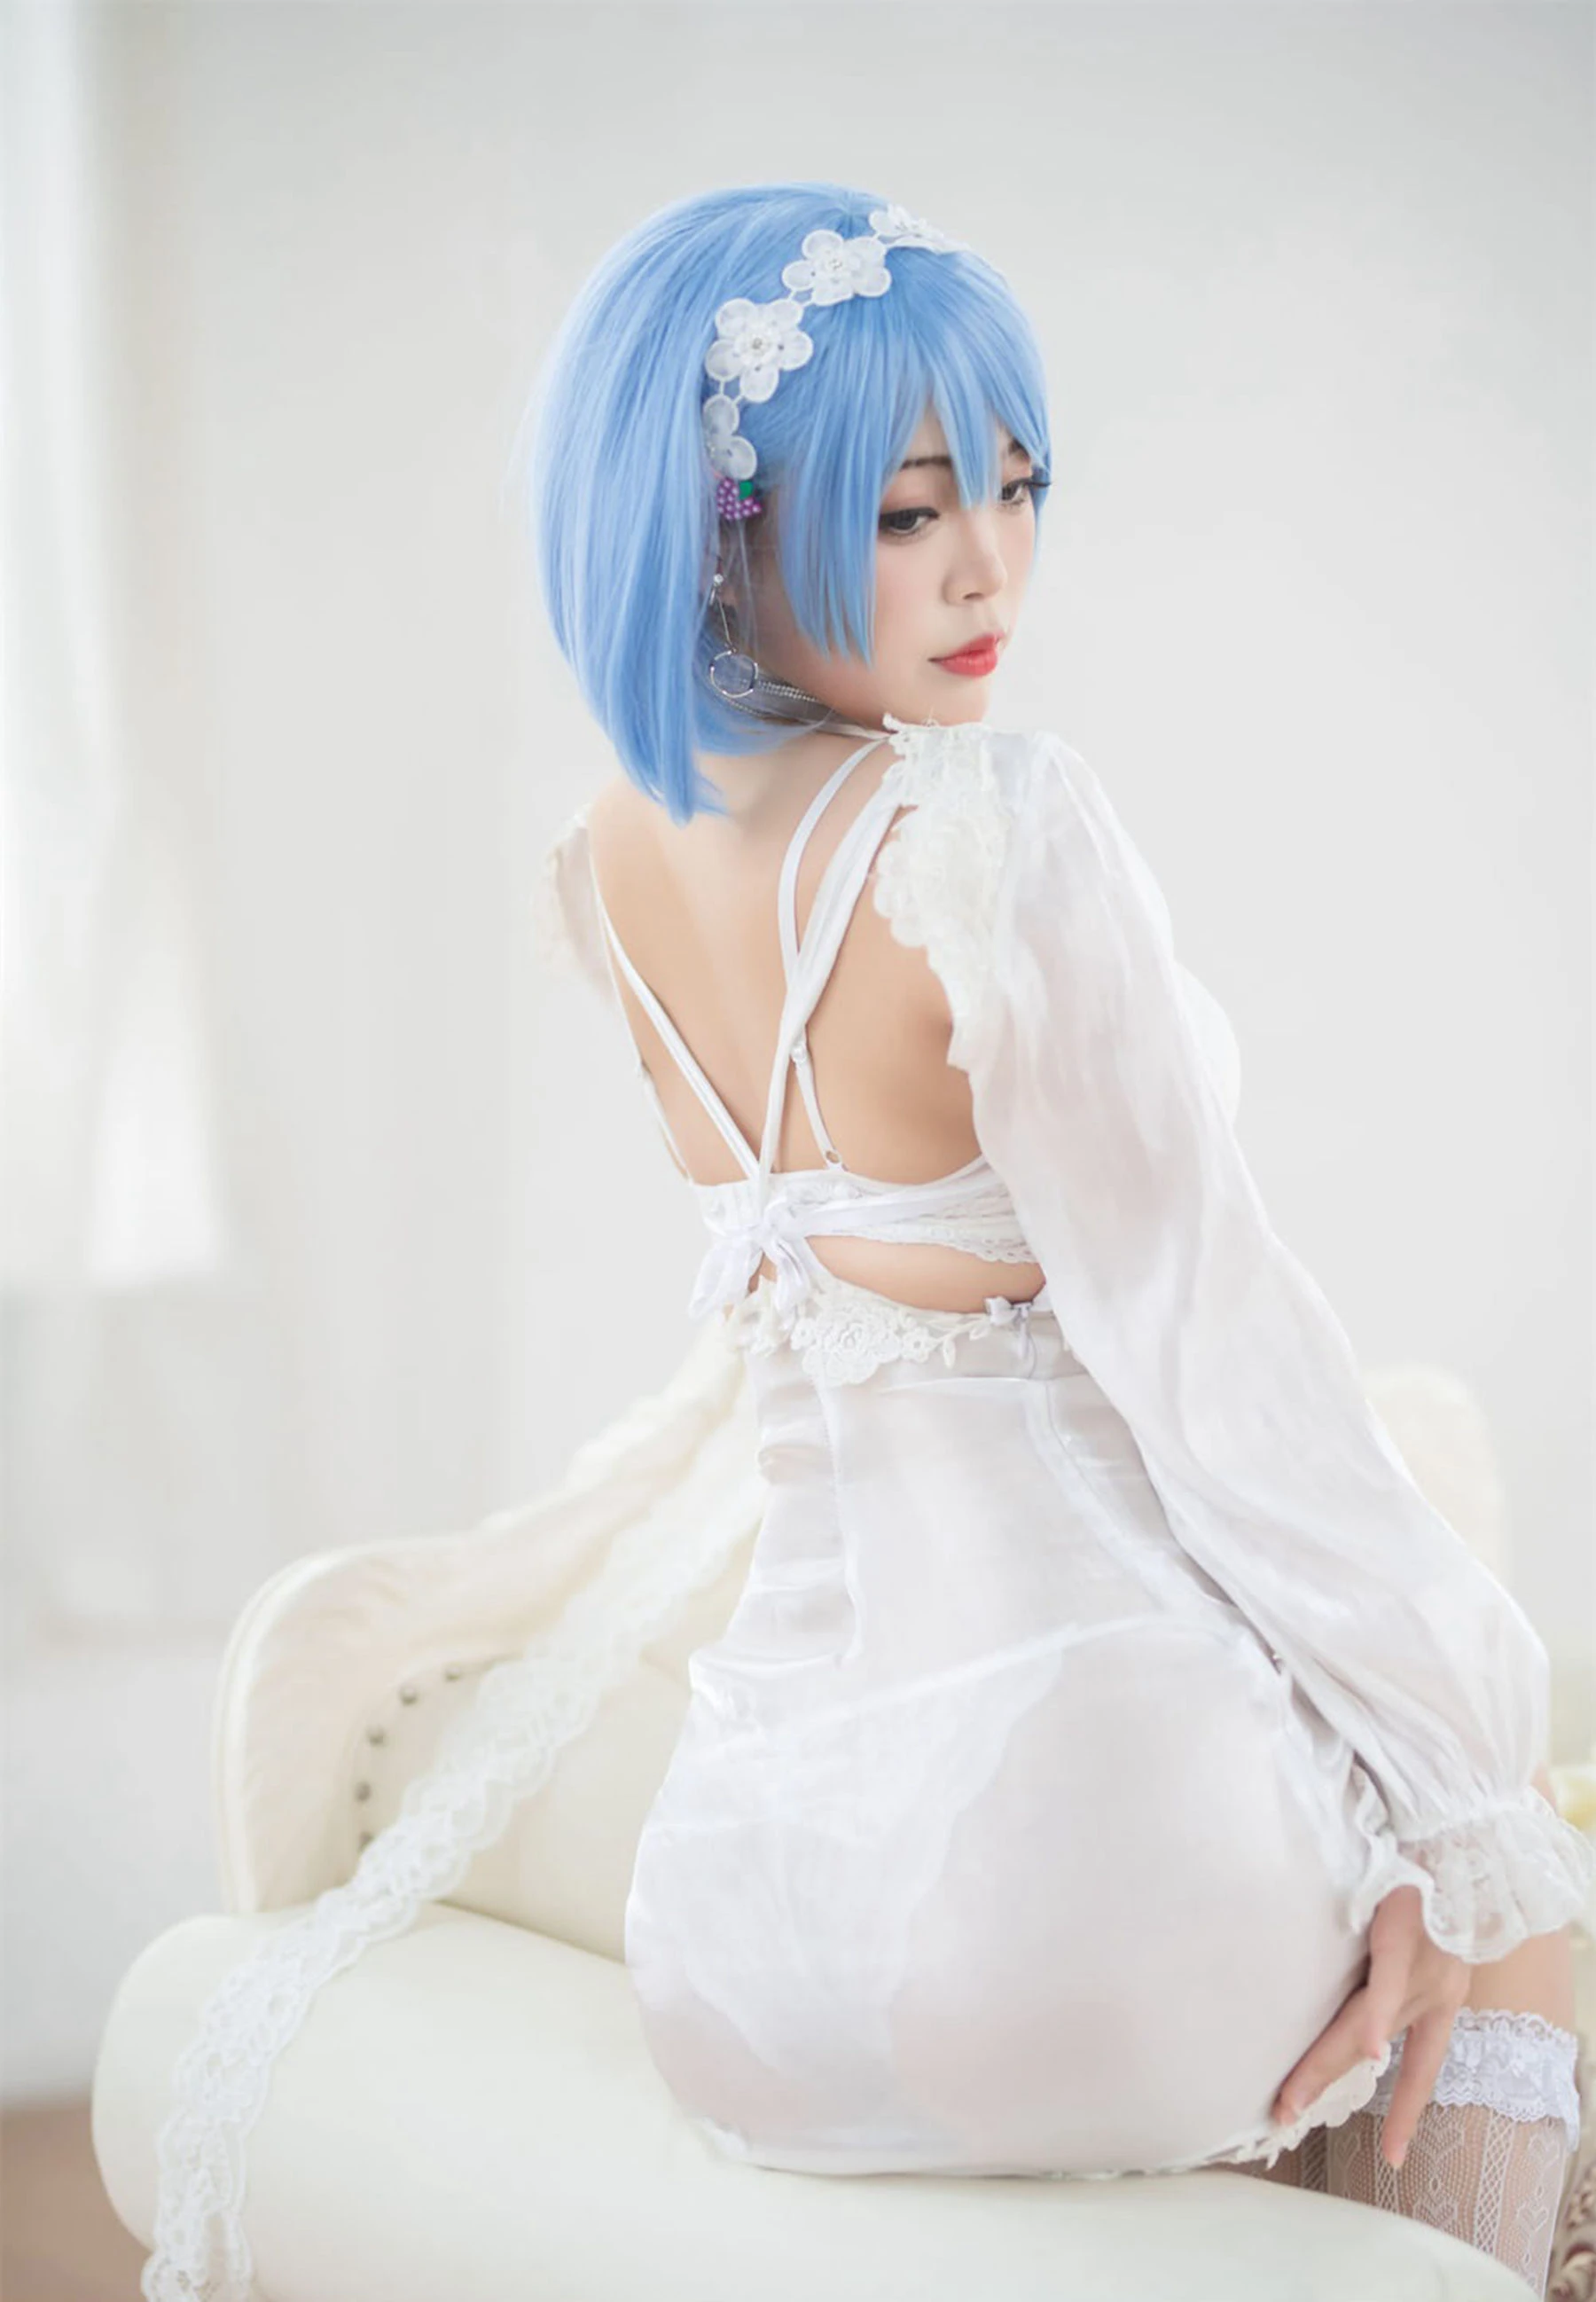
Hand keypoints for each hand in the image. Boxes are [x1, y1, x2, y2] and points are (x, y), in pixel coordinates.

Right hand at [1272, 1883, 1470, 2168]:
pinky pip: (1384, 1990)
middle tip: (1284, 2113)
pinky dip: (1373, 2022)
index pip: (1423, 2067)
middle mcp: (1433, 1992)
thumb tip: (1343, 1977)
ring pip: (1362, 2026)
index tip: (1392, 2155)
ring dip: (1322, 2063)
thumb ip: (1387, 1962)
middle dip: (1323, 2082)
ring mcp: (1420, 1971)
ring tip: (1290, 2096)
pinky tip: (1365, 2052)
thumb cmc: (1427, 1876)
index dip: (1404, 2110)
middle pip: (1369, 2050)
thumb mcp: (1415, 1932)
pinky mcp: (1404, 1943)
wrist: (1454, 1833)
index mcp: (1440, 1996)